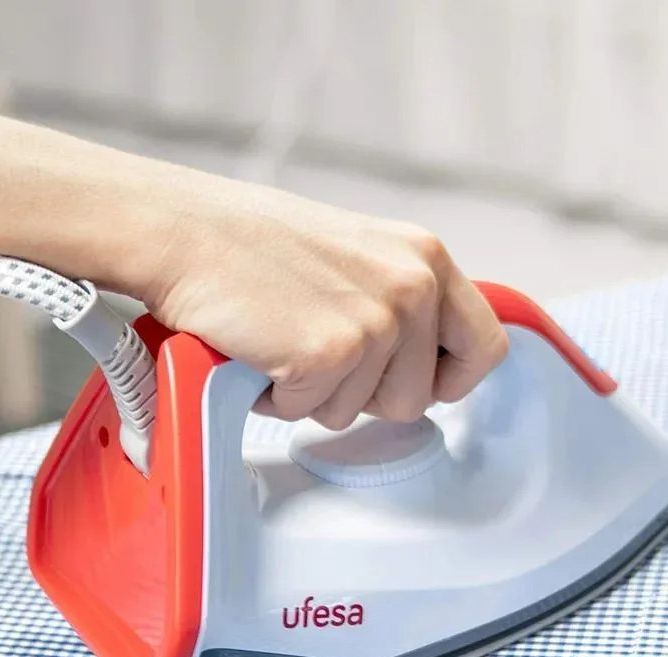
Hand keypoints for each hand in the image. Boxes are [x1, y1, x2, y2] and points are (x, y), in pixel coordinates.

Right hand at [140, 175, 508, 428]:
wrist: (183, 233)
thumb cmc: (253, 245)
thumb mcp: (359, 257)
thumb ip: (402, 301)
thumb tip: (422, 364)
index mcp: (426, 258)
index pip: (485, 348)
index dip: (449, 380)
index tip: (415, 383)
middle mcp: (413, 286)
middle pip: (416, 399)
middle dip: (363, 394)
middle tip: (314, 350)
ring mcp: (376, 322)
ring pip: (359, 413)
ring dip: (314, 393)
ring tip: (280, 339)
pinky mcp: (331, 353)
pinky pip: (312, 412)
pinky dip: (278, 396)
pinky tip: (260, 350)